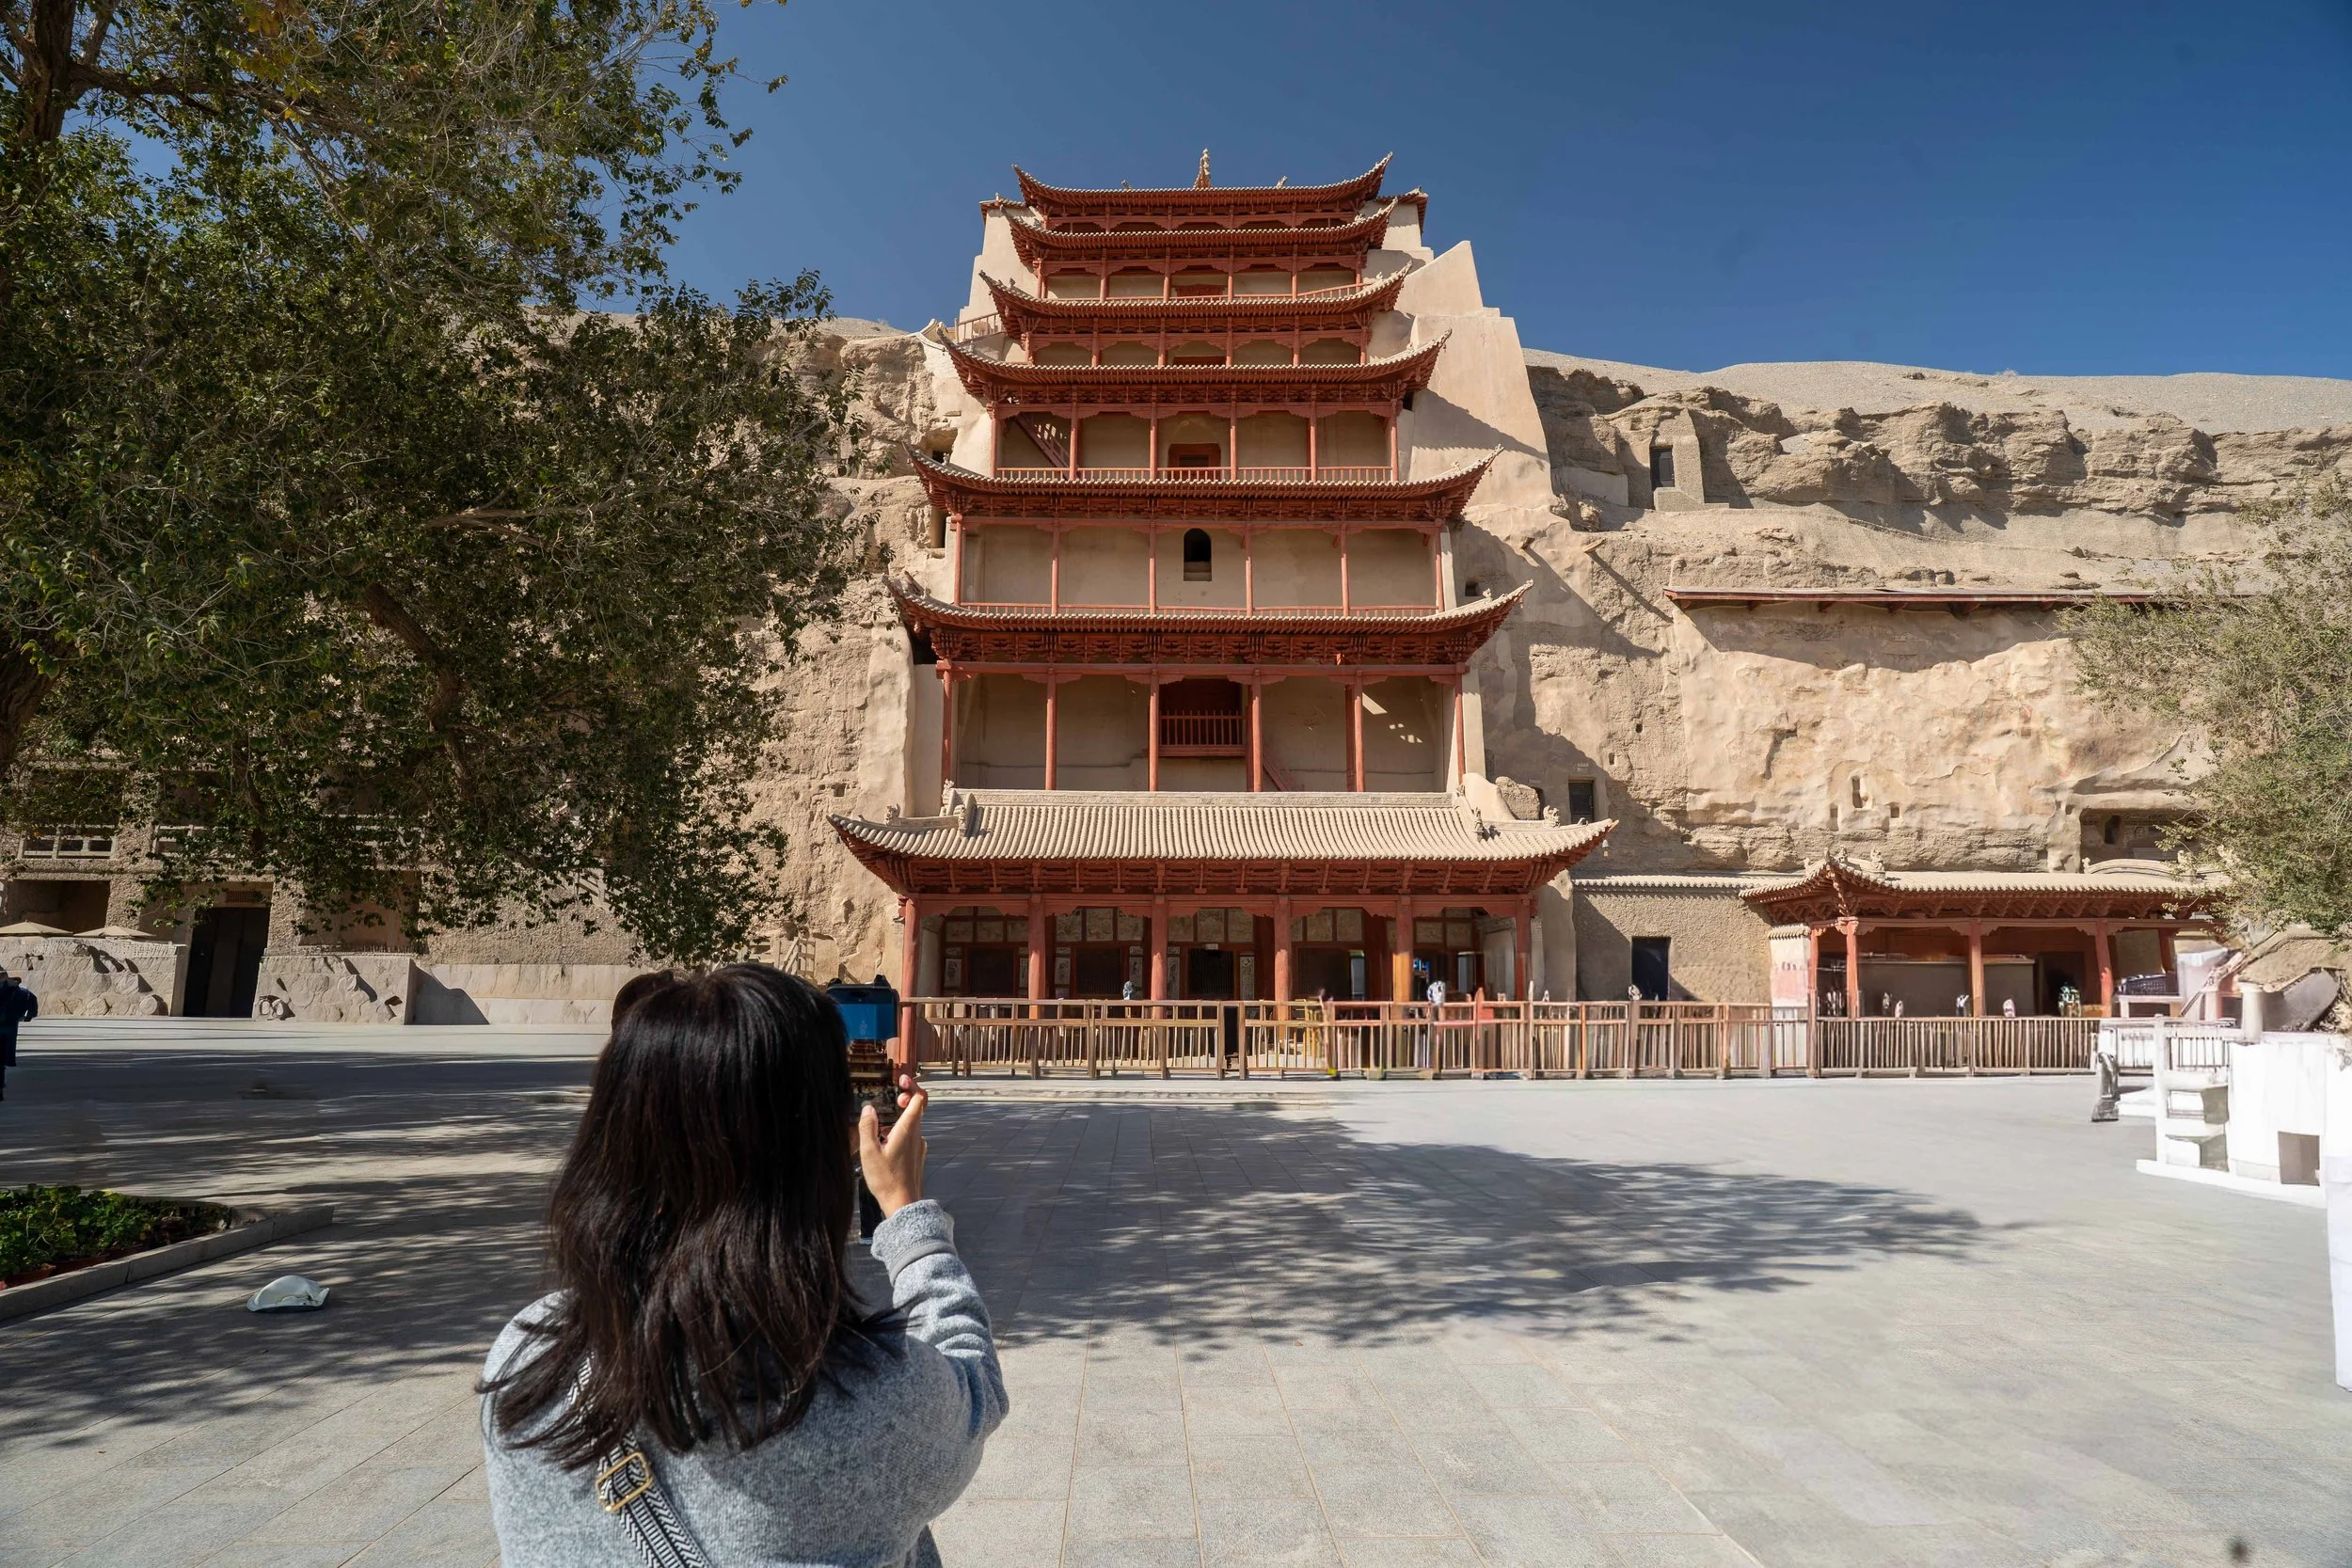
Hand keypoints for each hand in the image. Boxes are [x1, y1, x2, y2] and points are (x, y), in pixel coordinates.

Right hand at [857, 1074, 927, 1217]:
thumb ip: (868, 1127)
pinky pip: (911, 1137)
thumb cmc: (886, 1179)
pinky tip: (885, 1144)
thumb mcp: (869, 1152)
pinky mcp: (917, 1157)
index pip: (919, 1099)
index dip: (912, 1085)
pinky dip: (900, 1133)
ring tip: (882, 1127)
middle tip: (892, 1100)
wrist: (903, 1205)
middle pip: (917, 1109)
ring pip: (913, 1124)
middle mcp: (917, 1135)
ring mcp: (919, 1147)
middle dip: (904, 1100)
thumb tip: (868, 1108)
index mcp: (908, 1130)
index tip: (901, 1079)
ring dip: (900, 1118)